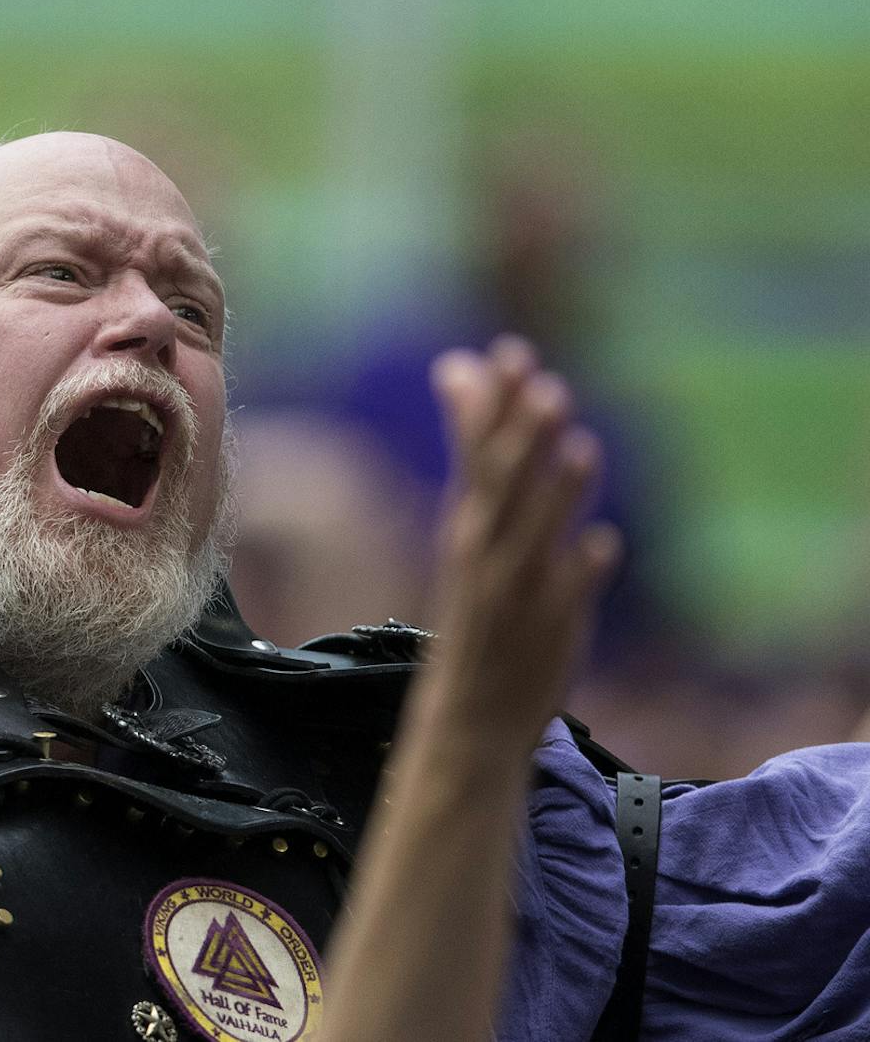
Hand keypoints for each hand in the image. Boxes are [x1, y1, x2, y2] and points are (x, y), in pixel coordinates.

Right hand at [422, 336, 621, 749]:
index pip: (477, 449)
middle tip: (547, 386)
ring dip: (557, 493)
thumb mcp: (472, 525)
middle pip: (504, 483)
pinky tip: (602, 545)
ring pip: (536, 532)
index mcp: (467, 521)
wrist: (472, 711)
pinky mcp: (549, 626)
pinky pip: (566, 594)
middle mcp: (486, 548)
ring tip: (582, 449)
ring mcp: (517, 588)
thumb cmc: (482, 608)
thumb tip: (462, 370)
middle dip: (524, 437)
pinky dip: (581, 569)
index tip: (509, 352)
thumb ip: (479, 451)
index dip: (495, 404)